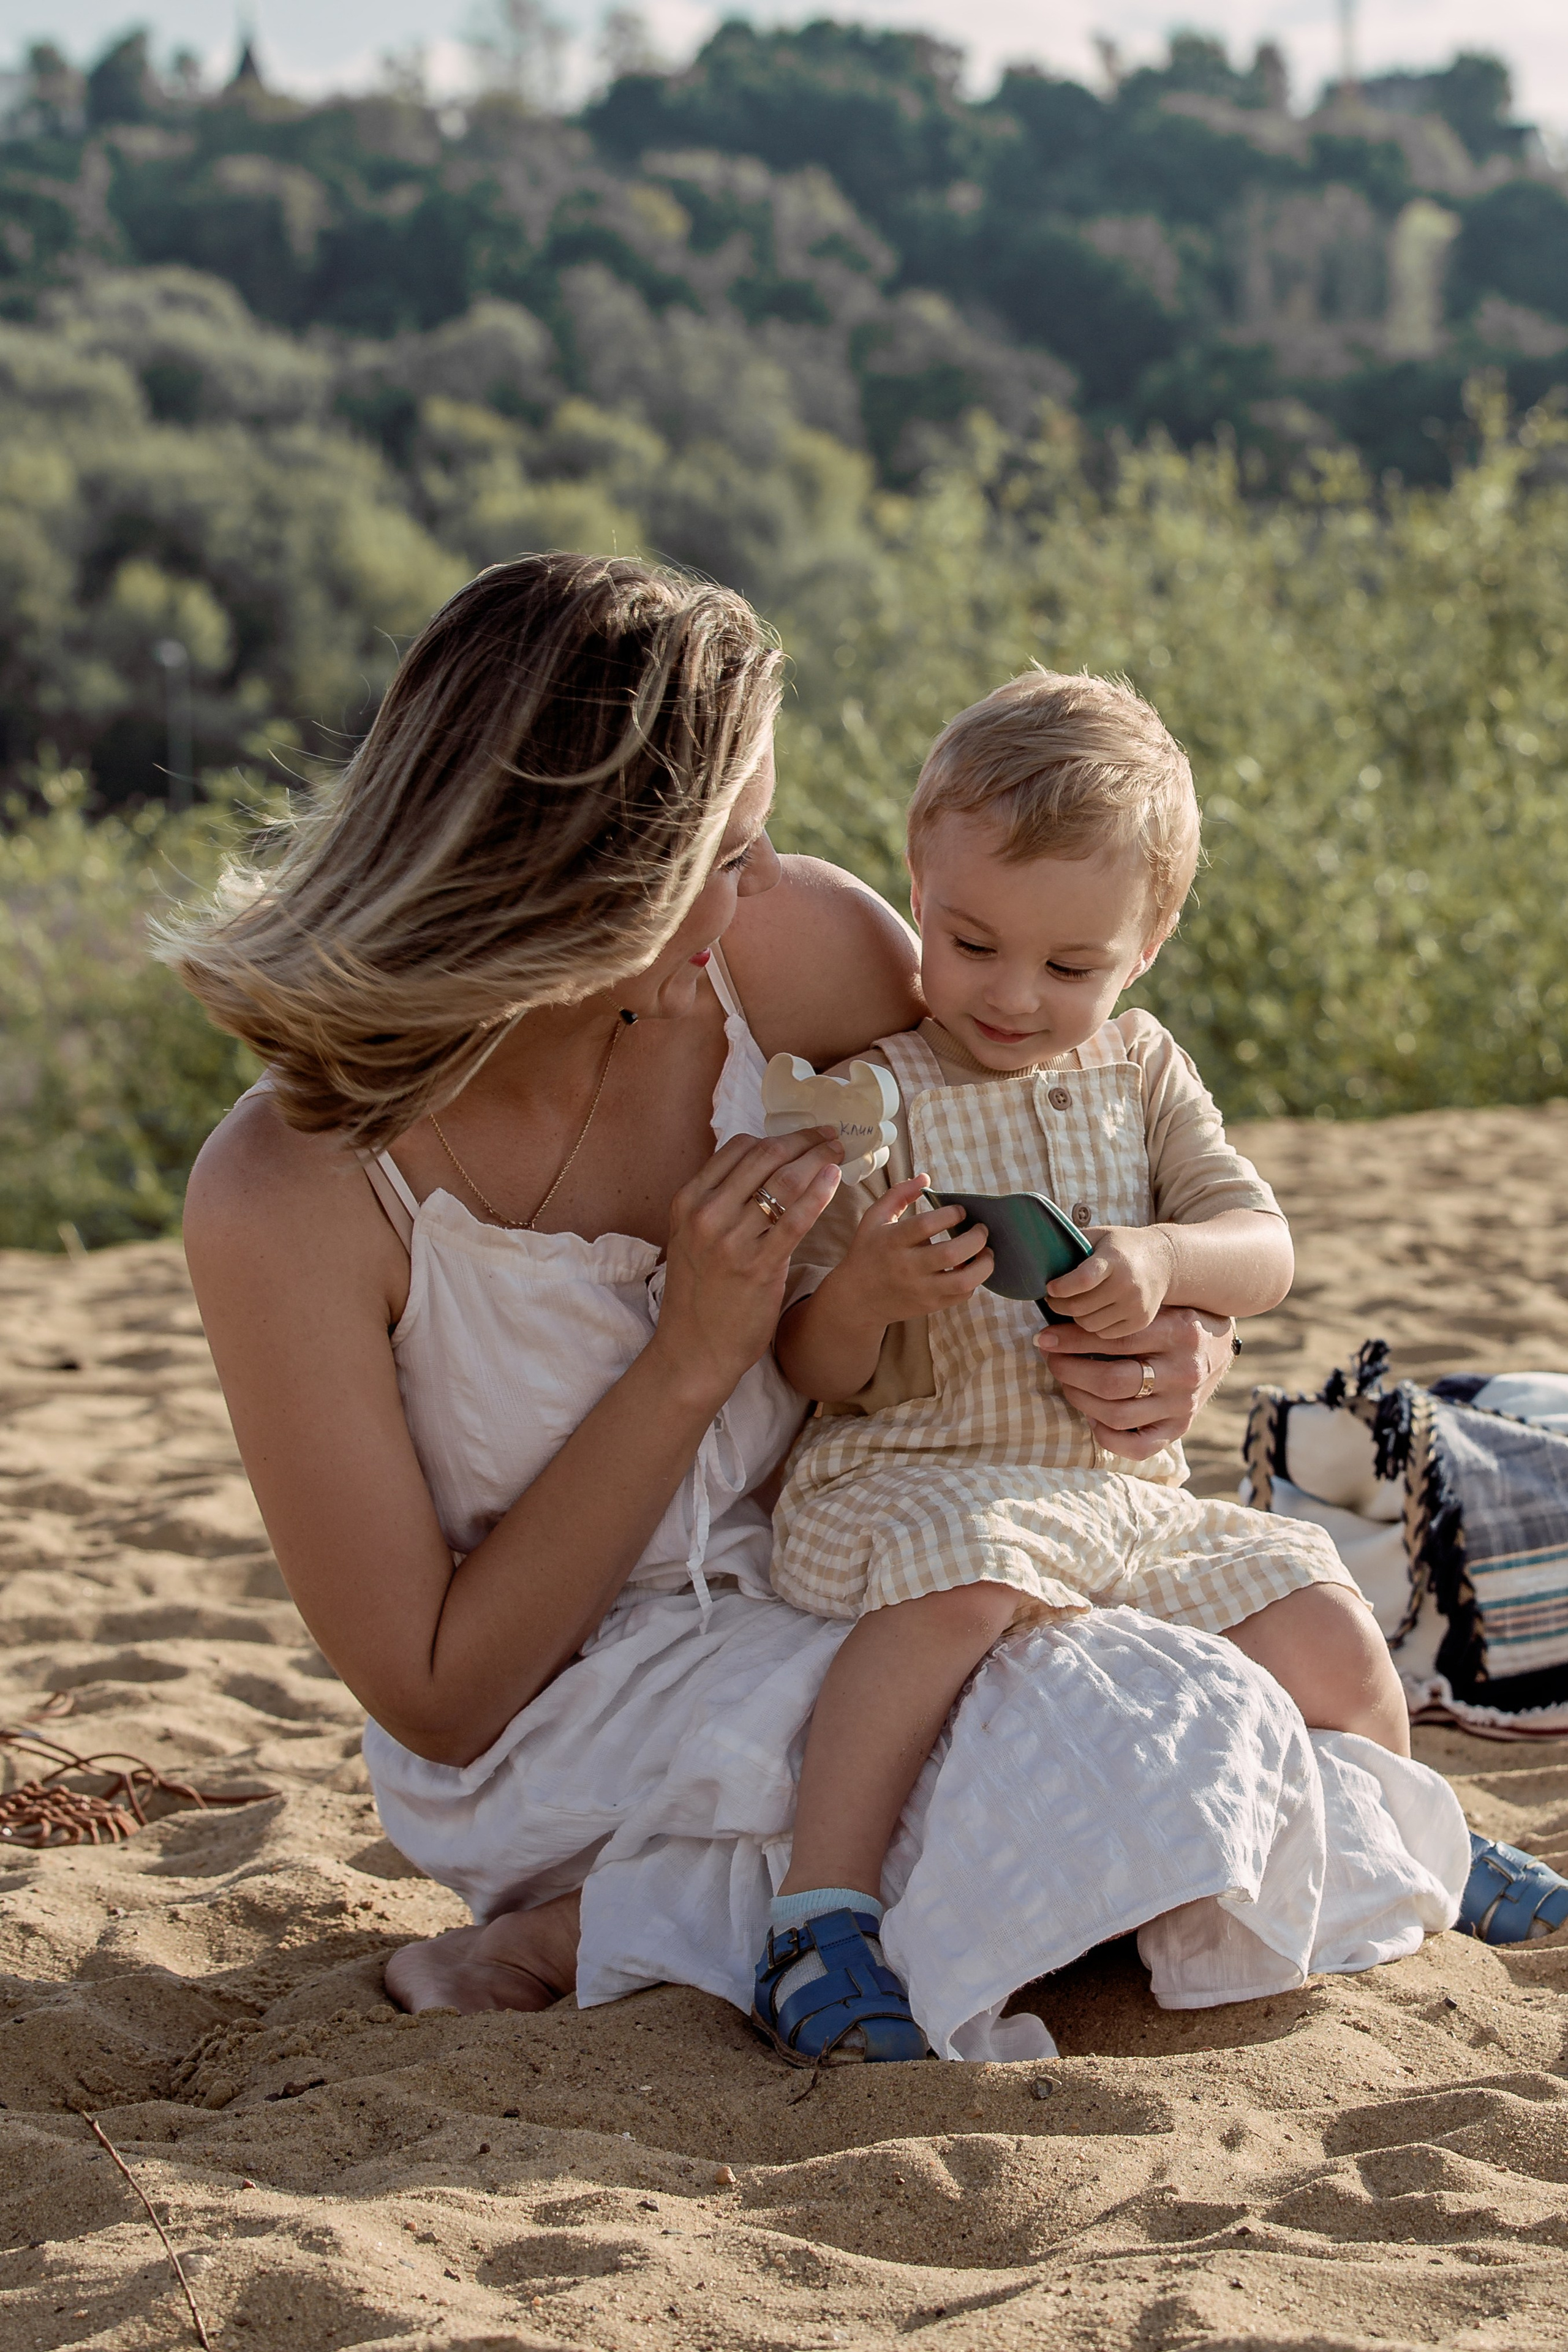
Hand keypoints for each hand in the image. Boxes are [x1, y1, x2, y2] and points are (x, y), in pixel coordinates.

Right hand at [654, 1129, 843, 1397]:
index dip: (778, 1135)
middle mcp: (706, 1214)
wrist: (694, 1349)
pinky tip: (834, 1179)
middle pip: (765, 1156)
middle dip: (804, 1140)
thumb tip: (759, 1170)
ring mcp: (731, 1240)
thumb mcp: (692, 1238)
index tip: (804, 1135)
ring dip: (817, 1159)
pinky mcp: (758, 1266)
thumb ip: (718, 1203)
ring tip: (838, 1152)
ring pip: (783, 1181)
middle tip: (830, 1135)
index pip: (738, 1148)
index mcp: (688, 1201)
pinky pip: (795, 1219)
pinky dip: (818, 1193)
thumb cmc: (698, 1294)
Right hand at [825, 1174, 993, 1329]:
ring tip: (986, 1252)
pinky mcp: (930, 1306)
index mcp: (892, 1241)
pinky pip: (961, 1295)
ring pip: (963, 1281)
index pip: (927, 1225)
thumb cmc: (869, 1251)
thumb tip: (925, 1177)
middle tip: (981, 1229)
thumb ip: (899, 1194)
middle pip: (951, 1254)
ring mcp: (920, 1290)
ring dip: (983, 1264)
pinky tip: (970, 1268)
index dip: (951, 1214)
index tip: (960, 1210)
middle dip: (976, 1238)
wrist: (857, 1298)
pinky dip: (974, 1281)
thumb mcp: (874, 1218)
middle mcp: (907, 1267)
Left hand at [1035, 1305, 1234, 1457]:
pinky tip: (1092, 1418)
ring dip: (1080, 1399)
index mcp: (1180, 1332)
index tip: (1045, 1337)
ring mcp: (1183, 1404)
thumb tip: (1066, 1305)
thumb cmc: (1178, 1316)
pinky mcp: (1181, 1427)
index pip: (1115, 1339)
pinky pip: (1138, 1446)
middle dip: (1069, 1370)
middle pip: (1112, 1381)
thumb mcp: (1164, 1301)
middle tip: (1050, 1358)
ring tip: (1066, 1382)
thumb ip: (1126, 1305)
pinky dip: (1108, 1437)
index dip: (1071, 1340)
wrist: (1222, 1343)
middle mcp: (1184, 1371)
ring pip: (1117, 1414)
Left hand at [1043, 1225, 1177, 1339]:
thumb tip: (1036, 1254)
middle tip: (1052, 1300)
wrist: (1163, 1262)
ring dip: (1074, 1318)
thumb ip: (1072, 1243)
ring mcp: (1136, 1305)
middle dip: (1059, 1305)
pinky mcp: (1140, 1321)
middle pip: (1081, 1307)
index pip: (1084, 1279)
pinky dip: (1093, 1327)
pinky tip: (1091, 1314)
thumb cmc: (1121, 1247)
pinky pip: (1104, 1334)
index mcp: (1115, 1259)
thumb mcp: (1099, 1236)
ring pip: (1089, 1324)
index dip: (1062, 1287)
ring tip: (1070, 1307)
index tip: (1049, 1288)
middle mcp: (1128, 1284)